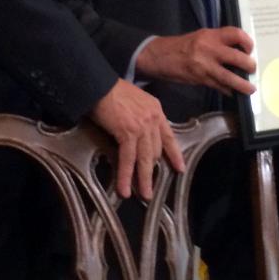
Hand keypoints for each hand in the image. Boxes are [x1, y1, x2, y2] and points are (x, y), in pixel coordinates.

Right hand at [90, 79, 185, 198]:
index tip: (179, 168)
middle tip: (150, 189)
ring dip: (142, 179)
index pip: (169, 136)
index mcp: (156, 110)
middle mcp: (153, 118)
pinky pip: (128, 159)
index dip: (174, 154)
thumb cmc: (112, 91)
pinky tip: (124, 189)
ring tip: (142, 195)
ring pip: (145, 159)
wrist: (98, 84)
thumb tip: (137, 135)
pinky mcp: (128, 132)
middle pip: (156, 151)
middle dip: (152, 172)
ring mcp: (142, 126)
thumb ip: (141, 117)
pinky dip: (125, 175)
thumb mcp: (135, 101)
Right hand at [136, 27, 256, 96]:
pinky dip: (227, 89)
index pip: (235, 34)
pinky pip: (219, 86)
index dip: (247, 41)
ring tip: (251, 89)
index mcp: (210, 35)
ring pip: (229, 77)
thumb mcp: (201, 36)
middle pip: (237, 57)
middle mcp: (209, 49)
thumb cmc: (183, 45)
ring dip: (242, 84)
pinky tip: (232, 92)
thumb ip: (218, 42)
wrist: (160, 56)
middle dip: (249, 65)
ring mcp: (205, 66)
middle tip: (252, 69)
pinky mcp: (200, 79)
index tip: (250, 49)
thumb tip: (239, 51)